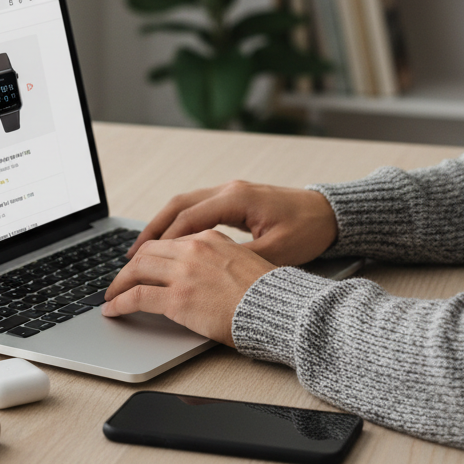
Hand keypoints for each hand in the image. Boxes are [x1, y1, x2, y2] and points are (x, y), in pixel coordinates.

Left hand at [101, 229, 275, 345]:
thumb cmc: (268, 294)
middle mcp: (194, 249)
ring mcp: (184, 273)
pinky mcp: (178, 298)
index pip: (169, 242)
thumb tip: (204, 275)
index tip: (142, 267)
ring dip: (119, 284)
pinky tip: (113, 310)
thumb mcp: (245, 263)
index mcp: (210, 238)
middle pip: (147, 252)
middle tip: (121, 281)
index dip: (150, 255)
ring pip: (136, 270)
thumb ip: (220, 261)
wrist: (279, 309)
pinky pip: (136, 297)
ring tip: (112, 296)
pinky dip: (119, 303)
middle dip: (130, 267)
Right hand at [128, 180, 337, 266]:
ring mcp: (231, 192)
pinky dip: (179, 223)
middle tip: (132, 255)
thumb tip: (206, 273)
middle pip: (177, 206)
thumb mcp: (275, 252)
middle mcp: (229, 190)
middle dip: (152, 230)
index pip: (187, 218)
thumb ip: (239, 258)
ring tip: (143, 249)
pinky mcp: (235, 199)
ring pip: (184, 204)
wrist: (331, 214)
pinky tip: (171, 241)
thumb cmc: (308, 230)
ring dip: (162, 225)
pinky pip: (197, 207)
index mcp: (236, 199)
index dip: (162, 240)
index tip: (143, 260)